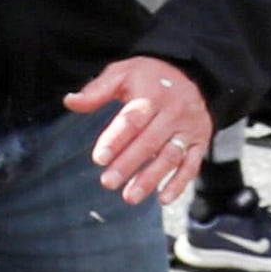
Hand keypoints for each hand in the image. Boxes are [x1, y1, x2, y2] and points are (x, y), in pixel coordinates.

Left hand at [66, 54, 213, 206]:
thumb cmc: (150, 76)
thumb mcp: (123, 73)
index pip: (132, 120)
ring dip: (150, 179)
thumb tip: (70, 101)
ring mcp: (189, 128)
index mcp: (152, 95)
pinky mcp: (200, 141)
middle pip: (149, 142)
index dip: (115, 139)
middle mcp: (174, 112)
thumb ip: (97, 90)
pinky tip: (163, 199)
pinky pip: (192, 165)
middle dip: (128, 164)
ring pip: (170, 156)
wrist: (192, 72)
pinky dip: (179, 183)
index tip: (99, 159)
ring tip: (130, 196)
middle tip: (108, 183)